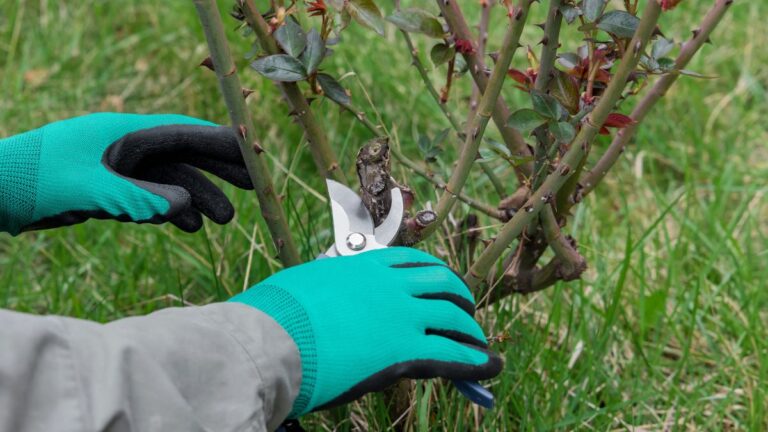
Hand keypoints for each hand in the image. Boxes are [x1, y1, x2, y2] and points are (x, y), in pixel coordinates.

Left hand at [0, 113, 251, 233]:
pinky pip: (151, 198)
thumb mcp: (89, 189)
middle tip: (253, 186)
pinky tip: (189, 226)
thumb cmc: (35, 180)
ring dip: (198, 198)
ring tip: (224, 221)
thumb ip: (138, 197)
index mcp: (124, 134)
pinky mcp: (110, 189)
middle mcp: (126, 147)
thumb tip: (186, 204)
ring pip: (170, 181)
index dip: (219, 144)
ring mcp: (118, 168)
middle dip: (218, 171)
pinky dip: (171, 210)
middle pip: (184, 155)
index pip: (182, 134)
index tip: (251, 155)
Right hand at [230, 247, 501, 417]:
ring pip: (453, 317)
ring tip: (478, 341)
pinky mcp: (405, 350)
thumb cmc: (274, 315)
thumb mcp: (307, 284)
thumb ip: (329, 286)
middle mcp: (390, 284)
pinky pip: (452, 353)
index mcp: (364, 265)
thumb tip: (328, 296)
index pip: (413, 263)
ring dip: (470, 329)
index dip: (434, 277)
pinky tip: (489, 365)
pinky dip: (476, 360)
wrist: (269, 340)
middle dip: (458, 298)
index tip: (440, 287)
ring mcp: (401, 315)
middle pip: (442, 284)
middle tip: (463, 313)